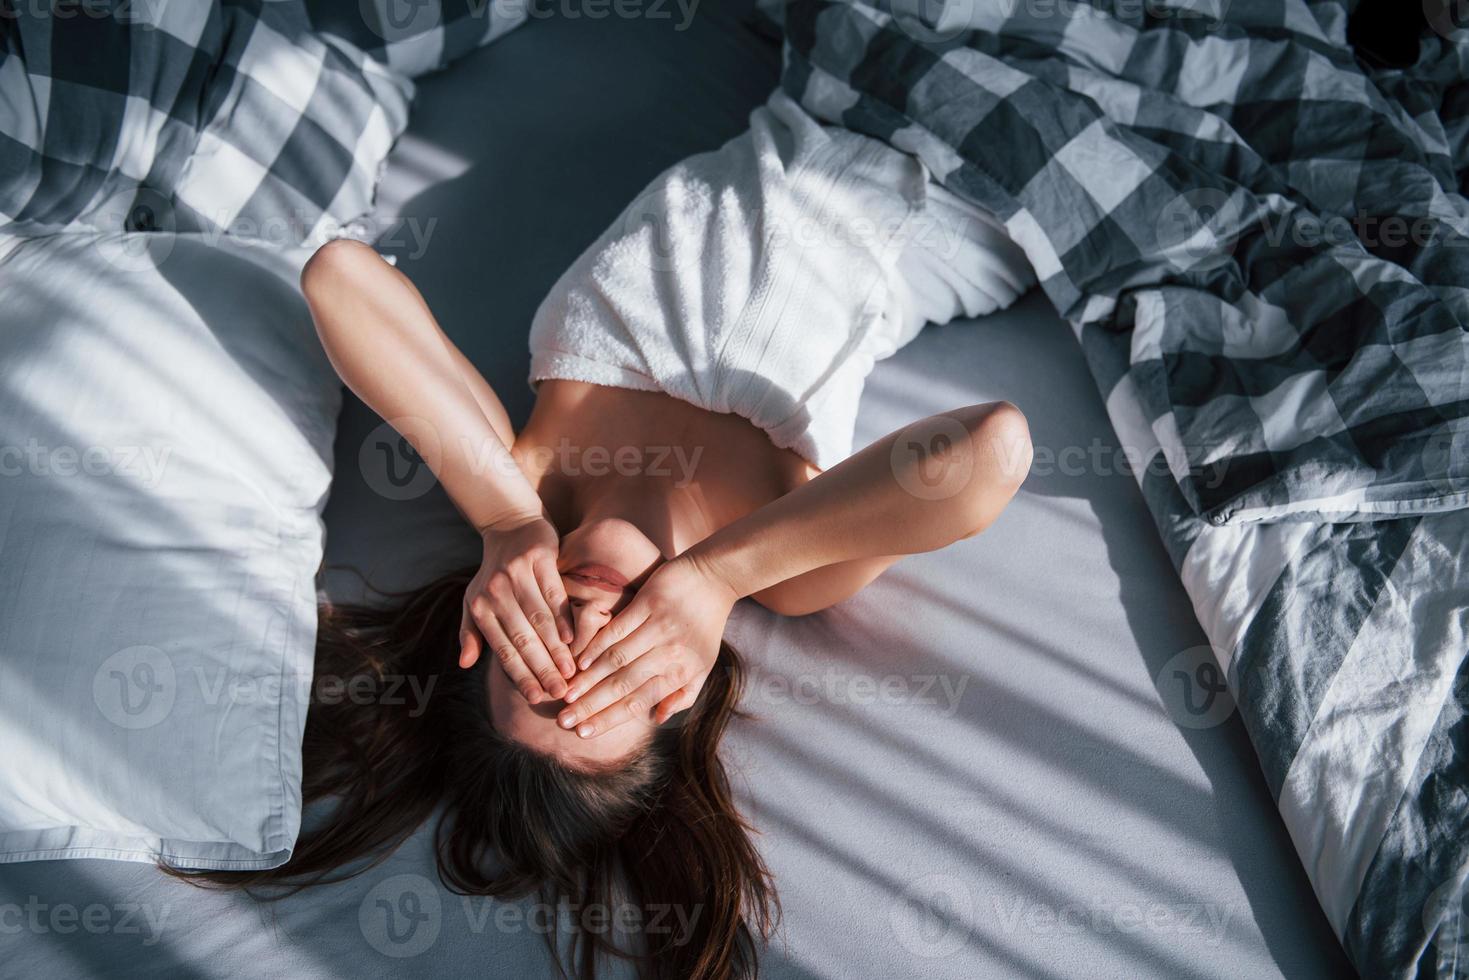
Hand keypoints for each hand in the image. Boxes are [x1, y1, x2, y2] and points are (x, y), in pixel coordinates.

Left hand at [459, 514, 575, 701]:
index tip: (537, 697)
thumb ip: (471, 633)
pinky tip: (575, 639)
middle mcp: (495, 592)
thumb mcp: (474, 601)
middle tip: (559, 692)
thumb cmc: (492, 571)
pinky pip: (554, 594)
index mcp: (480, 607)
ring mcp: (517, 574)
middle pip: (522, 639)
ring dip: (556, 649)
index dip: (520, 675)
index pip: (503, 649)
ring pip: (540, 620)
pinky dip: (564, 618)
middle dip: (541, 669)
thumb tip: (464, 665)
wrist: (510, 524)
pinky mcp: (539, 558)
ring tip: (571, 672)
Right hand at [556, 555, 738, 737]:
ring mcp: (658, 627)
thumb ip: (681, 695)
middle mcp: (669, 653)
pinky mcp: (649, 603)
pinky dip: (597, 645)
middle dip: (591, 706)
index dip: (609, 719)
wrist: (715, 578)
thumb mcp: (702, 666)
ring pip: (617, 659)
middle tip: (564, 720)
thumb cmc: (705, 627)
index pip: (638, 703)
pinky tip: (580, 660)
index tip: (583, 733)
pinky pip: (618, 629)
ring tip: (566, 694)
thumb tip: (656, 719)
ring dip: (589, 679)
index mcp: (680, 672)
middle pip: (623, 685)